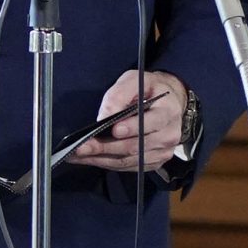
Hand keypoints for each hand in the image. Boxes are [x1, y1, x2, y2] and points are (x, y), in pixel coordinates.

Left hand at [65, 68, 188, 174]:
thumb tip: (104, 118)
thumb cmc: (149, 89)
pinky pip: (128, 166)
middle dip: (105, 147)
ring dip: (101, 159)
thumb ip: (120, 95)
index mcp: (168, 112)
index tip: (114, 130)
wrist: (169, 102)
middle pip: (135, 146)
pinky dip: (107, 163)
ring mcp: (163, 151)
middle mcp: (170, 135)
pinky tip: (90, 159)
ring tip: (78, 155)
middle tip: (81, 147)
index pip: (151, 122)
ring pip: (129, 160)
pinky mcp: (154, 161)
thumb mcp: (135, 80)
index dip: (132, 127)